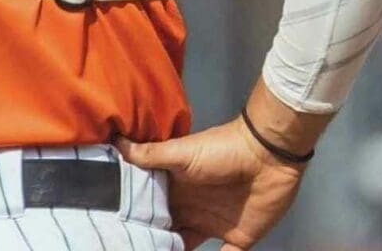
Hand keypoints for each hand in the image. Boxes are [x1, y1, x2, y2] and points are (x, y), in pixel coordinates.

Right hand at [116, 116, 308, 249]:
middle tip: (126, 247)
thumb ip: (150, 155)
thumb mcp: (182, 152)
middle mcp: (190, 210)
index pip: (149, 211)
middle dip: (150, 241)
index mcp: (176, 190)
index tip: (112, 231)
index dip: (134, 222)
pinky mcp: (238, 240)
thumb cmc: (221, 151)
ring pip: (185, 249)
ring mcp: (213, 225)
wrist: (269, 154)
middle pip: (165, 233)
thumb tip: (115, 142)